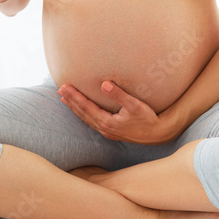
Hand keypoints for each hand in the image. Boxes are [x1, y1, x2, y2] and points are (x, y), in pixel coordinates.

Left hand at [58, 81, 177, 144]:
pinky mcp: (111, 132)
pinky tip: (82, 111)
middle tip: (60, 90)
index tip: (64, 87)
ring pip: (86, 119)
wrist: (158, 134)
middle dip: (71, 101)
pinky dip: (84, 114)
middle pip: (82, 113)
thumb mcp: (134, 105)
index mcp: (107, 122)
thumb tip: (103, 84)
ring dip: (75, 108)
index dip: (74, 96)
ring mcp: (107, 132)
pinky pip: (92, 122)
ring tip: (65, 99)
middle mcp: (104, 128)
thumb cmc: (148, 119)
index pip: (86, 107)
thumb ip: (118, 94)